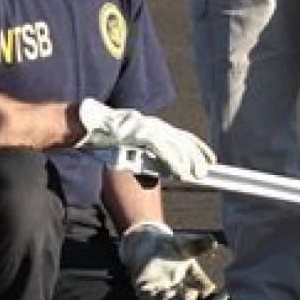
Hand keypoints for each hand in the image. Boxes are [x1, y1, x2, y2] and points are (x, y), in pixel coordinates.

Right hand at [76, 98, 216, 180]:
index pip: (182, 136)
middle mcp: (155, 125)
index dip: (198, 148)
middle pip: (183, 140)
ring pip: (176, 145)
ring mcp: (148, 128)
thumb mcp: (131, 148)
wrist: (88, 125)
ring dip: (188, 161)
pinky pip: (162, 150)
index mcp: (154, 126)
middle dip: (197, 156)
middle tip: (207, 171)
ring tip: (197, 175)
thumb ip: (146, 156)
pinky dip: (173, 162)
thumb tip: (161, 171)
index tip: (210, 159)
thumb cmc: (106, 138)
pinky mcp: (140, 134)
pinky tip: (181, 173)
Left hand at [118, 221, 216, 299]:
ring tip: (169, 291)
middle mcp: (177, 286)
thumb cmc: (170, 245)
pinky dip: (149, 294)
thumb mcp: (185, 243)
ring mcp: (161, 289)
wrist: (148, 243)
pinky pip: (147, 295)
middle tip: (191, 294)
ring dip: (167, 296)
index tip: (208, 288)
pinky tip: (152, 290)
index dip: (206, 289)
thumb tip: (213, 241)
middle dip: (189, 297)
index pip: (201, 284)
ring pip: (166, 298)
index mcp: (189, 276)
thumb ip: (199, 244)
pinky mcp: (145, 288)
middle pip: (186, 296)